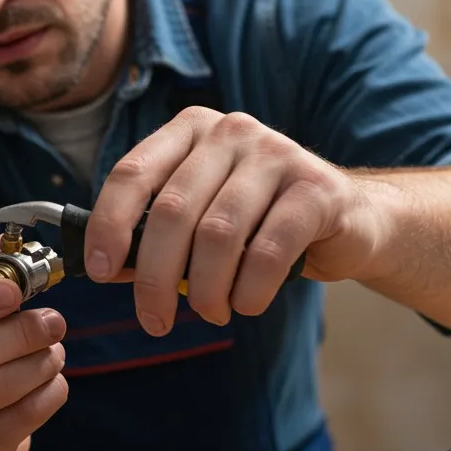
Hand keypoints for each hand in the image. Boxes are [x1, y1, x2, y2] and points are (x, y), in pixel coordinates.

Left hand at [83, 107, 388, 333]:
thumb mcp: (201, 218)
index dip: (108, 225)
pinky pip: (268, 250)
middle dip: (155, 278)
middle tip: (154, 320)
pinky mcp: (317, 188)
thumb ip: (157, 233)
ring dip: (206, 290)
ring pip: (218, 234)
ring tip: (211, 313)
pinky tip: (247, 304)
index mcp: (190, 130)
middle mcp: (231, 132)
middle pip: (172, 211)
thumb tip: (110, 268)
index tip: (101, 271)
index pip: (132, 173)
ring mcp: (277, 154)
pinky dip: (249, 290)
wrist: (349, 220)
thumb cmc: (260, 223)